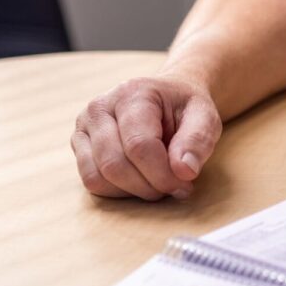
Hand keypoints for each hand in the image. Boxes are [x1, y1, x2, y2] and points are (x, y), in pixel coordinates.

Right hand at [71, 75, 221, 199]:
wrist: (167, 98)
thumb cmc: (185, 108)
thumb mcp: (206, 117)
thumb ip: (197, 141)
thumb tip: (184, 172)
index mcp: (132, 94)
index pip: (139, 145)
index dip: (163, 174)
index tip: (186, 184)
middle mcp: (100, 107)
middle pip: (114, 165)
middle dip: (149, 186)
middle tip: (175, 187)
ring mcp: (84, 126)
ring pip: (98, 177)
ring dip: (133, 191)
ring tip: (159, 182)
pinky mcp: (79, 145)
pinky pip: (92, 181)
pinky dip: (118, 191)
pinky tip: (141, 180)